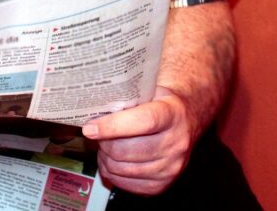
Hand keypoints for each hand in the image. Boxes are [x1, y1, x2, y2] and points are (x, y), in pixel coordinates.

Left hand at [82, 86, 198, 195]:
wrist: (186, 120)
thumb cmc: (162, 102)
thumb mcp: (151, 89)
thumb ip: (127, 95)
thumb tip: (94, 104)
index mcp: (173, 114)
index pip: (142, 122)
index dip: (112, 126)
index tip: (90, 127)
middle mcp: (176, 143)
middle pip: (126, 149)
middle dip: (103, 142)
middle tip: (96, 133)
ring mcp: (170, 167)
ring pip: (121, 168)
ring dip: (105, 158)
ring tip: (104, 145)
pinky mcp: (161, 185)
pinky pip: (124, 185)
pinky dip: (111, 173)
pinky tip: (112, 159)